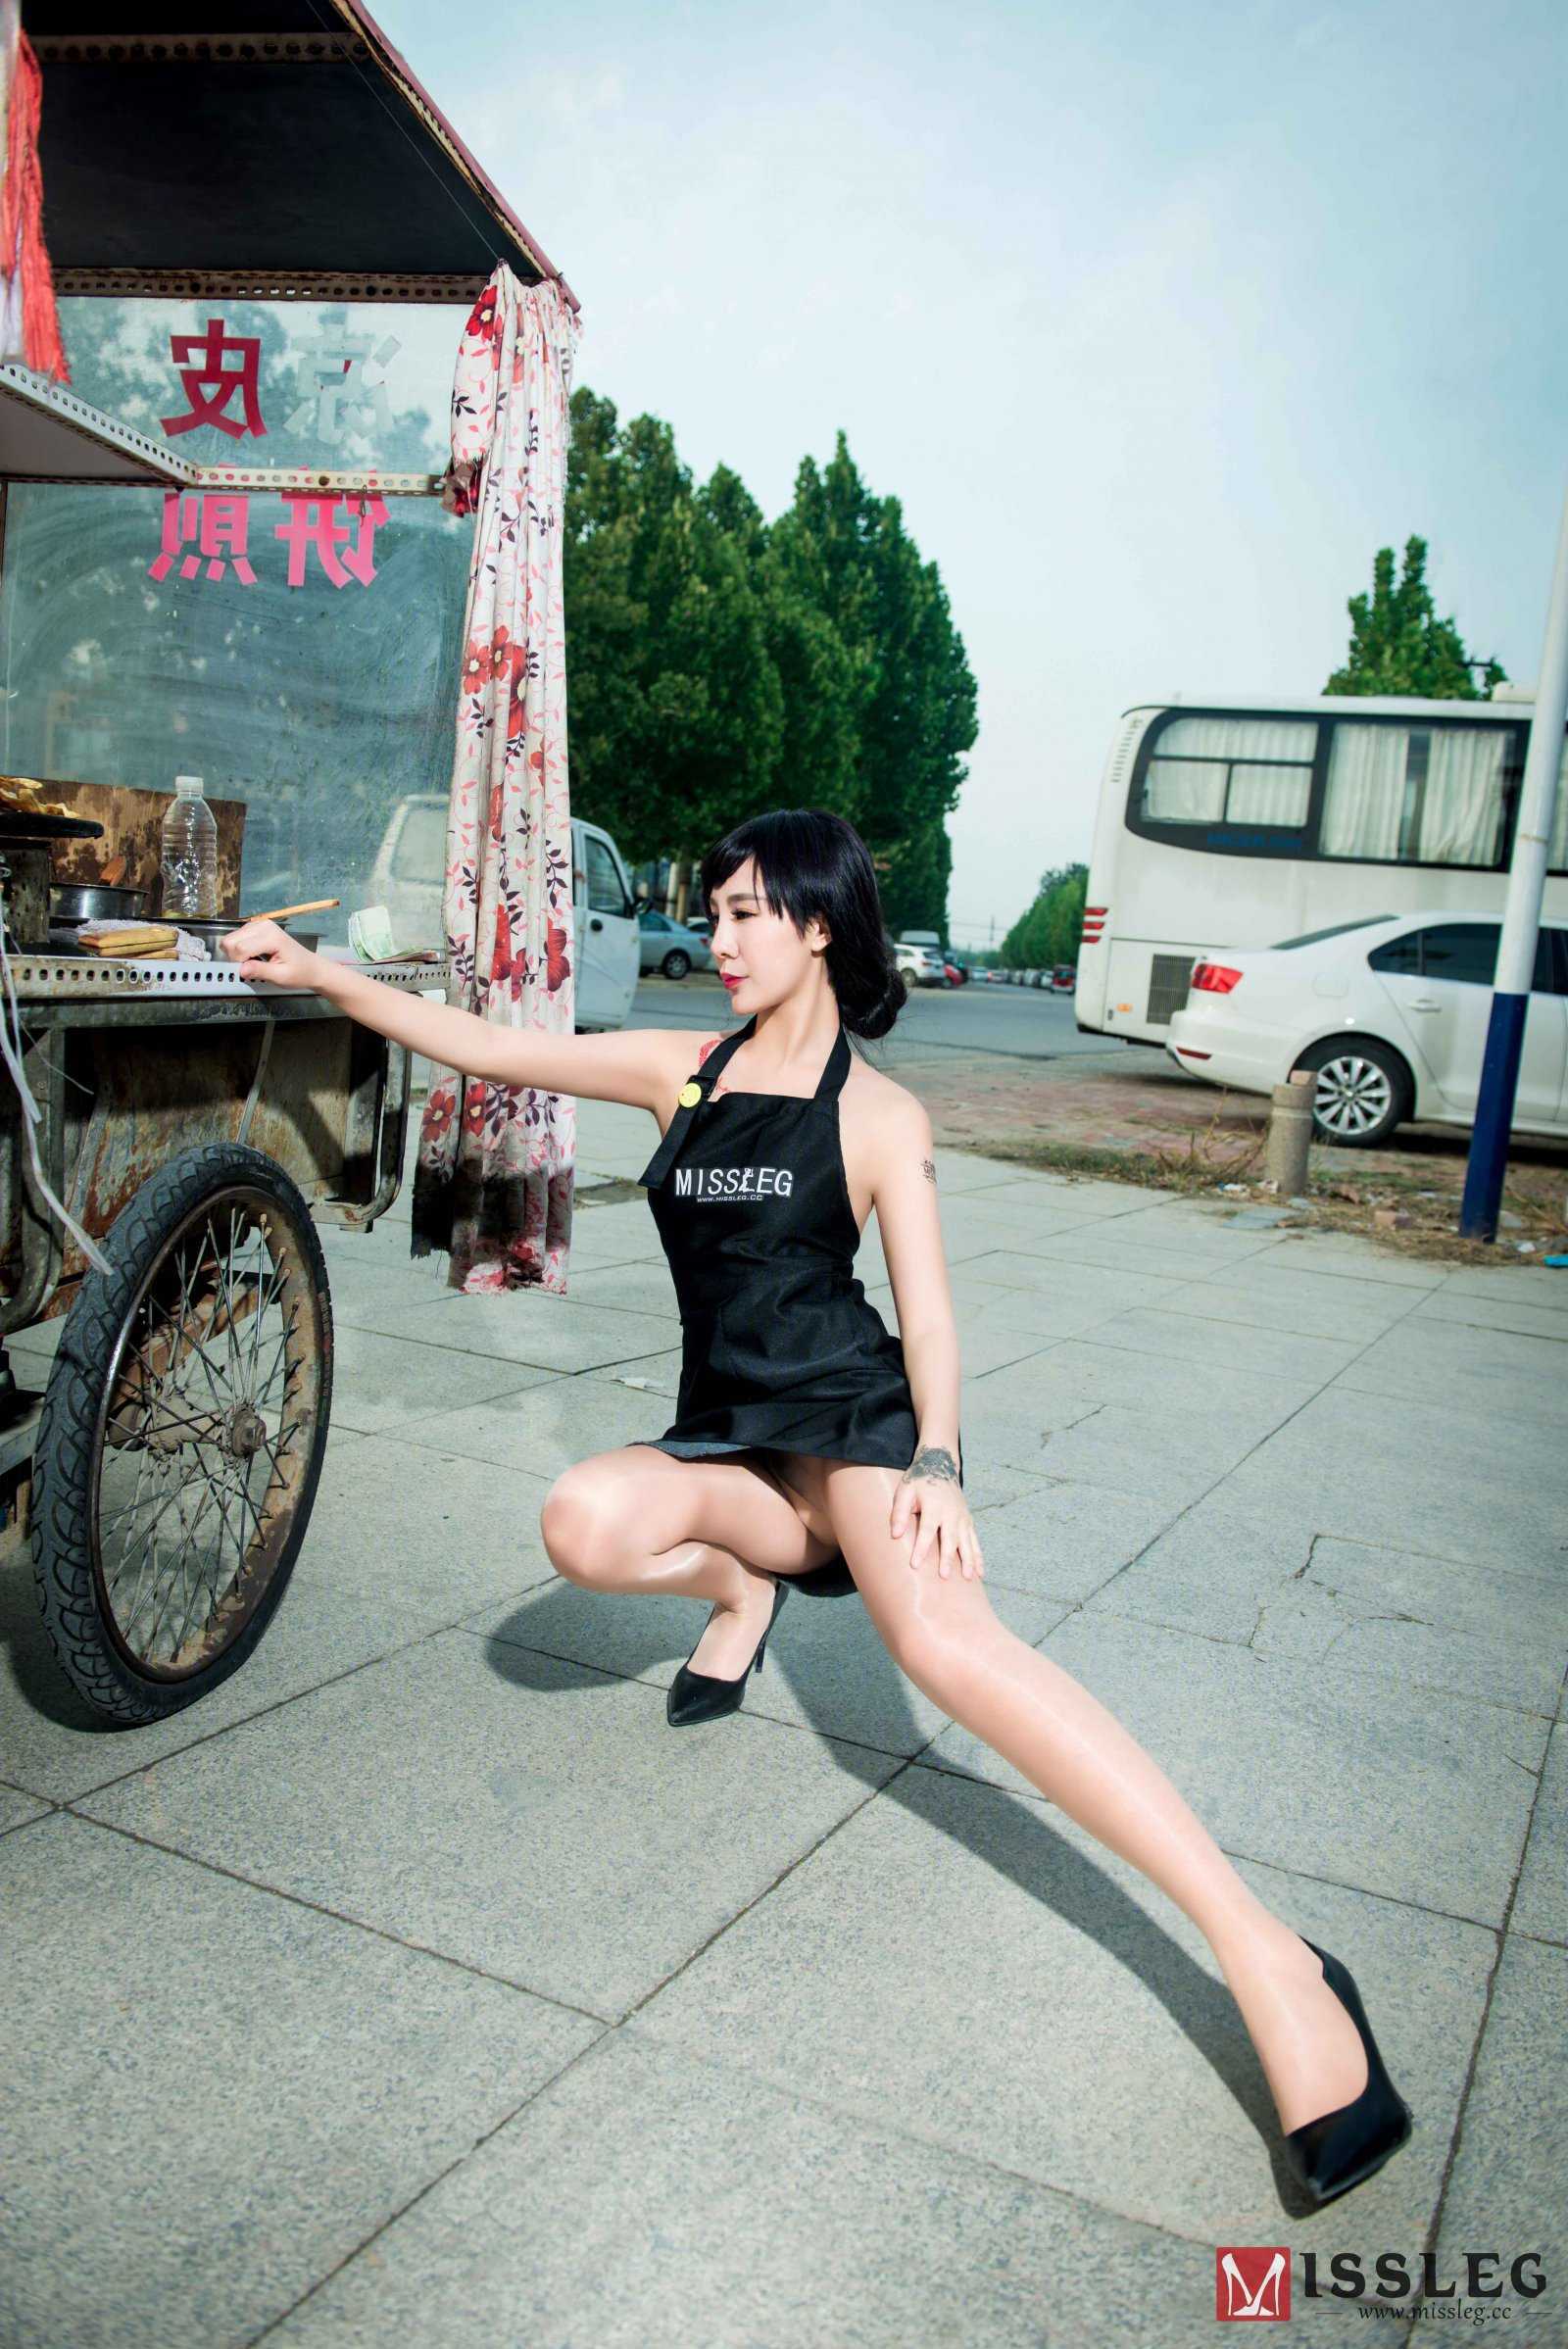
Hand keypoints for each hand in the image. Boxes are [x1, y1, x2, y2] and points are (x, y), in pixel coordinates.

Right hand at [218, 918, 319, 989]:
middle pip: (231, 940)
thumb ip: (260, 971)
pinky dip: (240, 948)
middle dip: (235, 957)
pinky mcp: (257, 926)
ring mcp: (260, 924)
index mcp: (271, 937)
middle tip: (250, 967)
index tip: (249, 972)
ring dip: (237, 953)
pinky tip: (253, 955)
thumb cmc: (299, 972)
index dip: (239, 963)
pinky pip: (237, 937)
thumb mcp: (281, 976)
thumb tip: (241, 970)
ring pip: (231, 938)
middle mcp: (264, 926)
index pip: (239, 947)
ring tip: (254, 961)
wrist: (311, 967)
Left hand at [889, 1445, 984, 1580]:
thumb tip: (895, 1534)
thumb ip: (899, 1512)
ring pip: (967, 1542)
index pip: (927, 1530)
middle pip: (950, 1538)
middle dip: (947, 1558)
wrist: (940, 1465)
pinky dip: (979, 1557)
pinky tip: (980, 1573)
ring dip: (968, 1560)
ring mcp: (963, 1517)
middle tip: (944, 1576)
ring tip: (968, 1578)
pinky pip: (975, 1541)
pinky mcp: (968, 1520)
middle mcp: (951, 1513)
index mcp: (934, 1505)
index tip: (915, 1565)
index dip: (921, 1548)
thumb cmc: (919, 1481)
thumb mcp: (905, 1491)